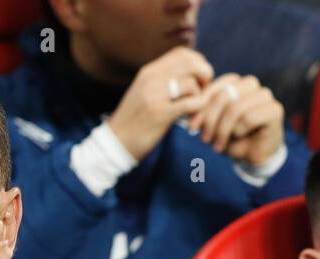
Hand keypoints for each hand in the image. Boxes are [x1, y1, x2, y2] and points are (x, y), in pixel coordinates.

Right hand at [106, 47, 213, 162]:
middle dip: (204, 76)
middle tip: (203, 92)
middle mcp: (151, 79)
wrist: (114, 143)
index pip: (182, 54)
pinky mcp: (160, 115)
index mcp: (148, 72)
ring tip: (193, 109)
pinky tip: (192, 116)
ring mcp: (154, 96)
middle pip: (191, 63)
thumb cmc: (133, 120)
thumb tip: (187, 73)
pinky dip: (198, 108)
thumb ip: (161, 80)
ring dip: (200, 96)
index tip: (198, 79)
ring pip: (192, 83)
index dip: (198, 63)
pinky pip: (190, 103)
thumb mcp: (143, 92)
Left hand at [186, 73, 284, 166]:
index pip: (214, 88)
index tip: (191, 127)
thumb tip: (188, 106)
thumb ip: (201, 113)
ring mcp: (264, 95)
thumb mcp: (210, 124)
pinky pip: (249, 118)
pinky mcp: (275, 109)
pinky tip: (237, 139)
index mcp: (234, 83)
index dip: (200, 108)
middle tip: (204, 139)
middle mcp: (251, 84)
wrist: (251, 155)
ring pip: (235, 108)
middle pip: (223, 96)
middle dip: (210, 120)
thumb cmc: (230, 137)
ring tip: (217, 145)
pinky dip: (238, 132)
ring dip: (222, 130)